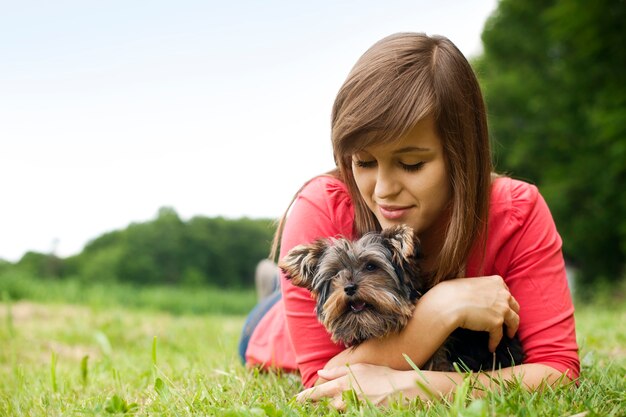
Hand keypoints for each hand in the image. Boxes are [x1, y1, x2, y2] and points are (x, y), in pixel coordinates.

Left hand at [297, 364, 425, 408]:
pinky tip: (359, 402)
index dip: (305, 397)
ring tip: (354, 396)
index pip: (317, 392)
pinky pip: (350, 413)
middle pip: (325, 405)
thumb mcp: (358, 368)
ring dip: (338, 406)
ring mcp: (353, 408)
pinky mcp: (361, 414)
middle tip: (317, 401)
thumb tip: (320, 373)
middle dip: (321, 403)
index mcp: (341, 384)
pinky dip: (348, 409)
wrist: (402, 390)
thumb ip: (337, 372)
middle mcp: (344, 398)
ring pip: (337, 411)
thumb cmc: (381, 376)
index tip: (295, 400)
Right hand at [431, 275, 519, 350]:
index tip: (502, 307)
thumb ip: (481, 289)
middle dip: (512, 314)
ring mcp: (502, 308)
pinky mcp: (497, 322)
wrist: (448, 303)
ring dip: (511, 329)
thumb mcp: (471, 283)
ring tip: (508, 335)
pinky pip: (498, 335)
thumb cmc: (453, 292)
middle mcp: (503, 294)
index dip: (505, 301)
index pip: (506, 292)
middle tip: (508, 321)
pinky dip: (495, 342)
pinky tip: (491, 347)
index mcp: (496, 282)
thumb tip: (479, 297)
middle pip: (514, 306)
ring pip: (514, 321)